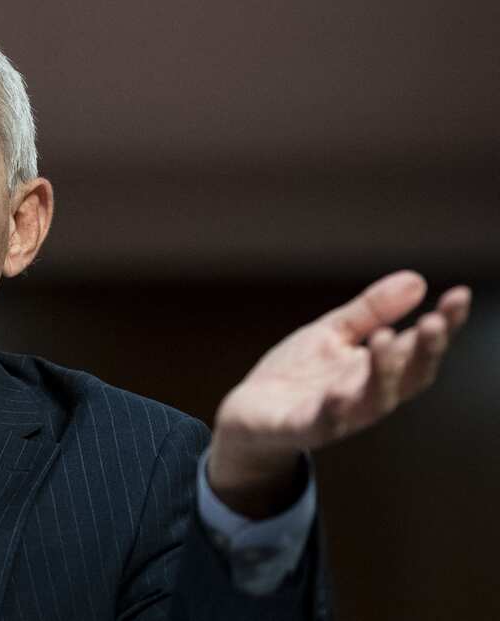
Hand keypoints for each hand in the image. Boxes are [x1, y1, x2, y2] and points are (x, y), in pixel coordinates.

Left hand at [208, 270, 470, 516]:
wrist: (248, 415)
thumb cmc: (298, 375)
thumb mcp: (333, 333)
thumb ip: (371, 311)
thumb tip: (418, 280)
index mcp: (376, 369)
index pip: (419, 347)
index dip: (444, 325)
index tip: (460, 295)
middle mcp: (366, 394)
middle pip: (409, 377)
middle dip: (425, 351)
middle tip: (435, 321)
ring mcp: (338, 414)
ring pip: (373, 400)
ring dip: (384, 372)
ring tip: (386, 338)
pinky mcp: (304, 428)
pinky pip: (324, 422)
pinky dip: (333, 410)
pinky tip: (335, 392)